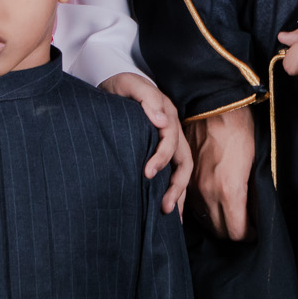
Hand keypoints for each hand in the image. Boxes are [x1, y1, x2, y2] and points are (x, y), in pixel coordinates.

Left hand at [100, 71, 192, 214]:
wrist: (113, 86)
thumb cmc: (120, 86)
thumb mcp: (129, 84)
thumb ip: (147, 98)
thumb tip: (161, 121)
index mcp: (167, 114)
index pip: (171, 140)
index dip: (162, 157)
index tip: (146, 173)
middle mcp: (171, 130)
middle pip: (184, 161)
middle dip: (177, 186)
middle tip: (165, 207)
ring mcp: (169, 141)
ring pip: (181, 170)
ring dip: (178, 192)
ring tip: (169, 214)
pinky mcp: (159, 150)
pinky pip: (172, 172)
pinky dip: (172, 190)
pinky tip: (166, 208)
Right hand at [187, 106, 255, 239]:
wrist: (212, 105)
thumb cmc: (239, 129)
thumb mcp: (254, 162)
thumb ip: (251, 192)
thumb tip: (255, 211)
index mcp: (229, 191)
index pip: (238, 232)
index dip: (250, 235)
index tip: (256, 229)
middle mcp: (208, 194)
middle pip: (221, 231)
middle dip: (234, 231)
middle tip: (245, 224)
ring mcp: (193, 187)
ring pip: (205, 221)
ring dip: (218, 223)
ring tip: (231, 215)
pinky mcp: (185, 178)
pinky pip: (193, 207)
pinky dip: (204, 211)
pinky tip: (214, 205)